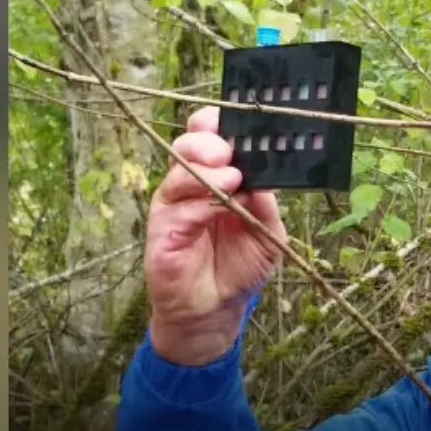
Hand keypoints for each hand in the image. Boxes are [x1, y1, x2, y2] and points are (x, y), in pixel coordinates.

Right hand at [143, 106, 286, 365]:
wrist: (217, 308)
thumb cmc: (240, 265)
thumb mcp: (267, 230)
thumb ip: (266, 203)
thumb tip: (264, 177)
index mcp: (216, 176)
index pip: (207, 137)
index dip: (215, 124)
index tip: (232, 122)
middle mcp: (191, 185)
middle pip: (189, 145)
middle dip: (208, 142)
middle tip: (229, 153)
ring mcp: (173, 206)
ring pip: (180, 172)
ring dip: (206, 170)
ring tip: (232, 177)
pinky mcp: (163, 231)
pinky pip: (179, 209)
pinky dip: (201, 204)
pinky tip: (220, 205)